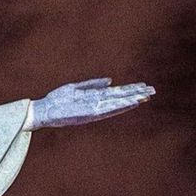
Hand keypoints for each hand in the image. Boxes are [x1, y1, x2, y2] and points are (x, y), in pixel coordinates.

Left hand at [28, 79, 154, 129]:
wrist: (43, 111)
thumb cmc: (57, 100)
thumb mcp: (74, 88)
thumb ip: (92, 84)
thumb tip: (110, 81)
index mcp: (93, 98)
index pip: (115, 94)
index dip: (129, 91)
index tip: (143, 87)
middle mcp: (95, 105)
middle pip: (119, 98)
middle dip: (135, 95)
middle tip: (152, 92)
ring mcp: (92, 109)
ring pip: (116, 104)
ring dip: (131, 100)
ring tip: (145, 97)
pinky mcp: (87, 114)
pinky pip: (106, 110)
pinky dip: (117, 106)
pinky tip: (127, 103)